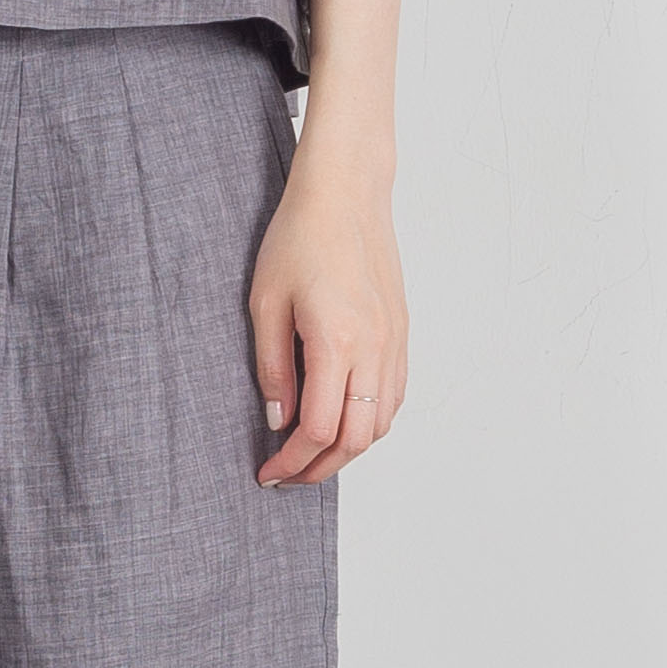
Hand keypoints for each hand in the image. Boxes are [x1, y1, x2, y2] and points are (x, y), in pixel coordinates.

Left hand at [248, 150, 406, 487]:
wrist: (346, 192)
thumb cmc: (298, 236)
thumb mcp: (265, 302)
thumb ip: (272, 368)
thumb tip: (279, 421)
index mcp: (336, 342)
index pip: (319, 430)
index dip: (292, 462)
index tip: (267, 472)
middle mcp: (374, 349)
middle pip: (355, 439)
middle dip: (320, 468)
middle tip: (287, 475)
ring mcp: (393, 342)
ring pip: (381, 423)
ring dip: (348, 449)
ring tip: (312, 454)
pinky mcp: (401, 332)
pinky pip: (394, 396)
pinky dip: (370, 422)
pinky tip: (343, 420)